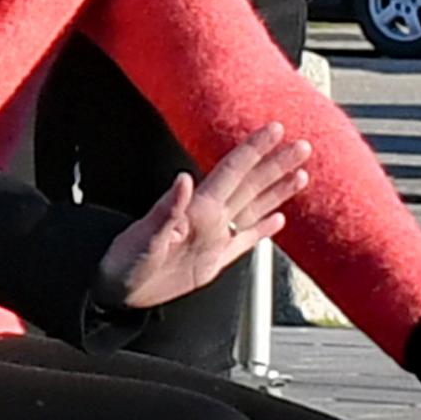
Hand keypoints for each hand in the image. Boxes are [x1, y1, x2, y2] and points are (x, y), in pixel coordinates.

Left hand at [103, 129, 312, 313]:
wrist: (118, 290)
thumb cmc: (125, 261)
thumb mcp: (145, 237)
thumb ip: (167, 210)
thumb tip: (183, 179)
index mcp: (197, 210)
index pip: (233, 171)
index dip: (254, 150)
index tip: (274, 129)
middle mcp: (209, 218)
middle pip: (251, 185)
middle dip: (276, 165)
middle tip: (302, 145)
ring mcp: (213, 238)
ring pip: (254, 208)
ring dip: (277, 191)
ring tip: (299, 174)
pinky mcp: (214, 260)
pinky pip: (245, 240)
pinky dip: (263, 229)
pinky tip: (278, 219)